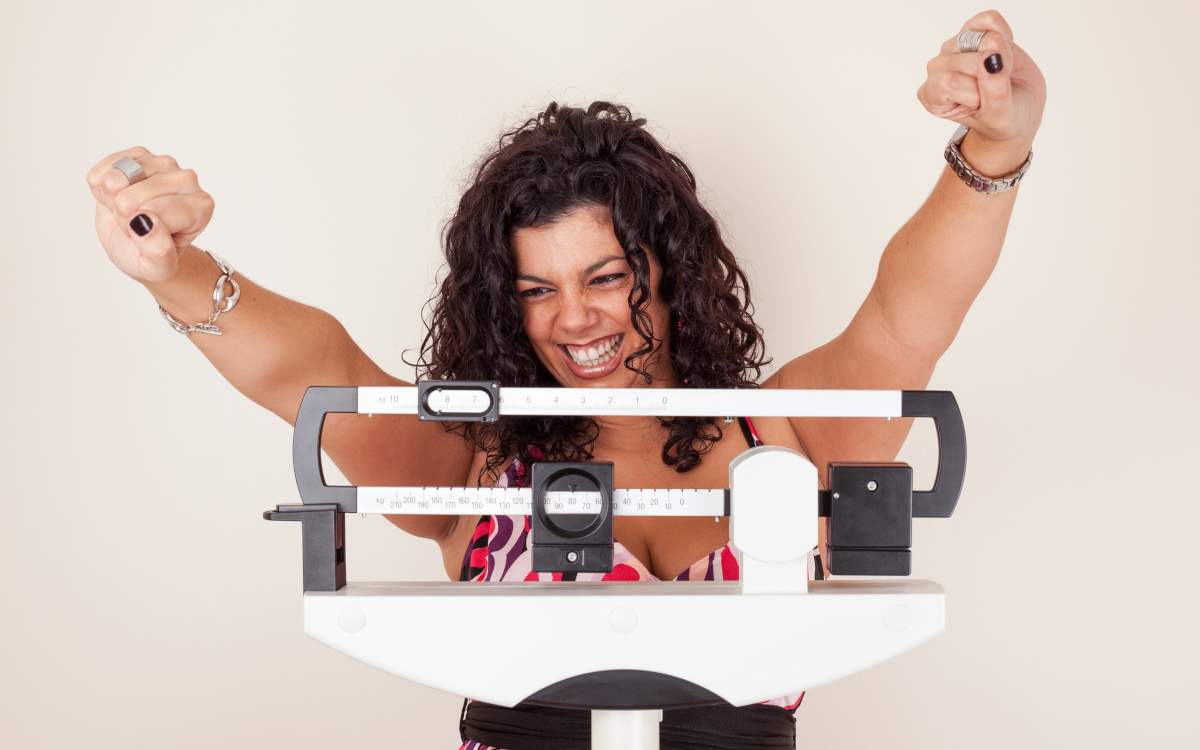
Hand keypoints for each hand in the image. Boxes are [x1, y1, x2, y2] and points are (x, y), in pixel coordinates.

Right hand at [85, 147, 214, 282]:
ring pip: (115, 179)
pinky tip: (115, 196)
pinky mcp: (138, 154)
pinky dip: (100, 188)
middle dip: (125, 217)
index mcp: (201, 206)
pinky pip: (103, 170)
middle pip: (131, 197)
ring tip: (128, 210)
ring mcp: (162, 163)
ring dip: (112, 201)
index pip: (154, 213)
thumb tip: (146, 223)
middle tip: (138, 225)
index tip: (151, 237)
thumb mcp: (159, 268)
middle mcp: (187, 179)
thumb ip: (159, 252)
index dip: (140, 231)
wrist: (138, 243)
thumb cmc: (153, 254)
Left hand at [917, 10, 1046, 150]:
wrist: (1019, 107)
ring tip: (1001, 72)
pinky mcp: (973, 30)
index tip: (983, 103)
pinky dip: (1006, 35)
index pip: (949, 83)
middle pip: (969, 60)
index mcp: (932, 96)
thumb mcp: (1000, 116)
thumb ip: (994, 91)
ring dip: (1002, 56)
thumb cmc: (1002, 119)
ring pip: (982, 39)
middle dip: (994, 74)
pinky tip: (1003, 53)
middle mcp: (937, 69)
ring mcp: (953, 48)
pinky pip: (991, 20)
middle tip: (998, 88)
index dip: (976, 92)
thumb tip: (991, 58)